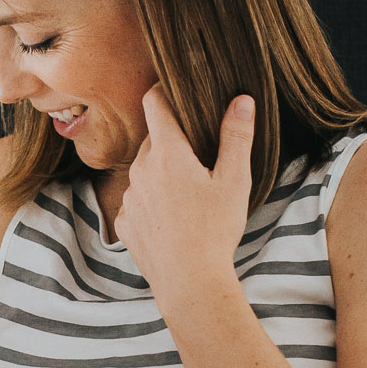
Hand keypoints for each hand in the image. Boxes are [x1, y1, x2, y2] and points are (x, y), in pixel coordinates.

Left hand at [115, 85, 254, 297]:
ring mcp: (128, 197)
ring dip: (161, 173)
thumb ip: (236, 136)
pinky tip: (173, 219)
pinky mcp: (124, 222)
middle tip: (198, 154)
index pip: (155, 105)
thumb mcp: (235, 180)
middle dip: (172, 141)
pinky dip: (151, 203)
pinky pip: (136, 202)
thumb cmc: (215, 229)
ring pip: (144, 172)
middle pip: (153, 141)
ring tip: (188, 194)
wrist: (189, 281)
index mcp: (168, 153)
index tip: (171, 86)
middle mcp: (141, 170)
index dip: (162, 90)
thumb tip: (242, 100)